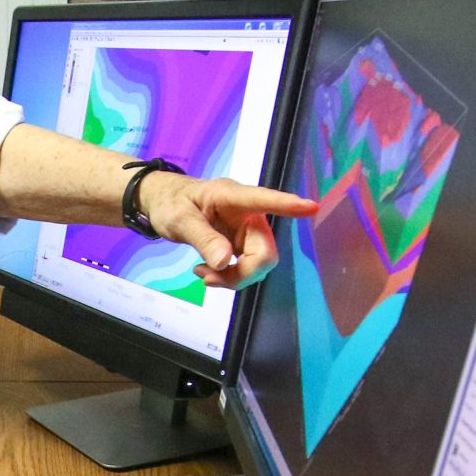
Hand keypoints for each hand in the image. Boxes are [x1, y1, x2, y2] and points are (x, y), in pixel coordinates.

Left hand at [139, 174, 316, 287]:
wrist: (163, 204)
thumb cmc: (171, 202)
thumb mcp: (180, 220)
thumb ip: (203, 239)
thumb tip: (225, 262)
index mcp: (233, 197)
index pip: (265, 200)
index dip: (289, 205)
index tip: (312, 207)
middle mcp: (248, 214)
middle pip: (265, 252)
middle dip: (242, 274)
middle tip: (208, 279)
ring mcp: (248, 231)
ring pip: (259, 265)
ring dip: (234, 278)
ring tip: (203, 274)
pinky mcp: (243, 245)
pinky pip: (248, 268)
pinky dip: (230, 277)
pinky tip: (208, 272)